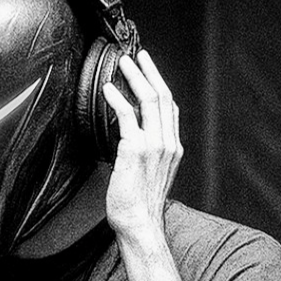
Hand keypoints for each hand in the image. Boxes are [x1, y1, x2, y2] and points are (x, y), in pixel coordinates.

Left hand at [102, 49, 181, 244]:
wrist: (139, 225)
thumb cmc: (138, 207)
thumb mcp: (147, 177)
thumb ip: (143, 157)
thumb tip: (126, 143)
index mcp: (173, 150)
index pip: (170, 109)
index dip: (159, 86)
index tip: (149, 71)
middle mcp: (168, 144)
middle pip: (163, 96)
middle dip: (149, 71)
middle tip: (136, 55)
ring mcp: (155, 145)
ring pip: (149, 99)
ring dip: (134, 76)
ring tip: (122, 63)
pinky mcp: (137, 149)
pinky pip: (127, 115)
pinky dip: (117, 98)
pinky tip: (107, 89)